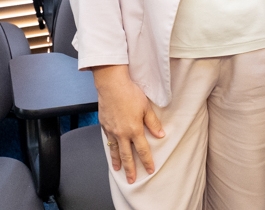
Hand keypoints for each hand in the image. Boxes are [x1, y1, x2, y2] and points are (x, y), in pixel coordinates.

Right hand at [92, 65, 165, 183]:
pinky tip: (111, 151)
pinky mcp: (104, 125)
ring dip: (117, 162)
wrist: (111, 85)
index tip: (150, 170)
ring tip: (118, 171)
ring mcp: (111, 130)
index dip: (147, 161)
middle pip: (127, 156)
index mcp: (134, 130)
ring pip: (114, 150)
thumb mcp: (146, 107)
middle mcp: (122, 133)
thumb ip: (153, 123)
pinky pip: (108, 141)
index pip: (143, 150)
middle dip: (130, 169)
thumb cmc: (130, 94)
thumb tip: (161, 135)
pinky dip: (110, 148)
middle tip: (132, 180)